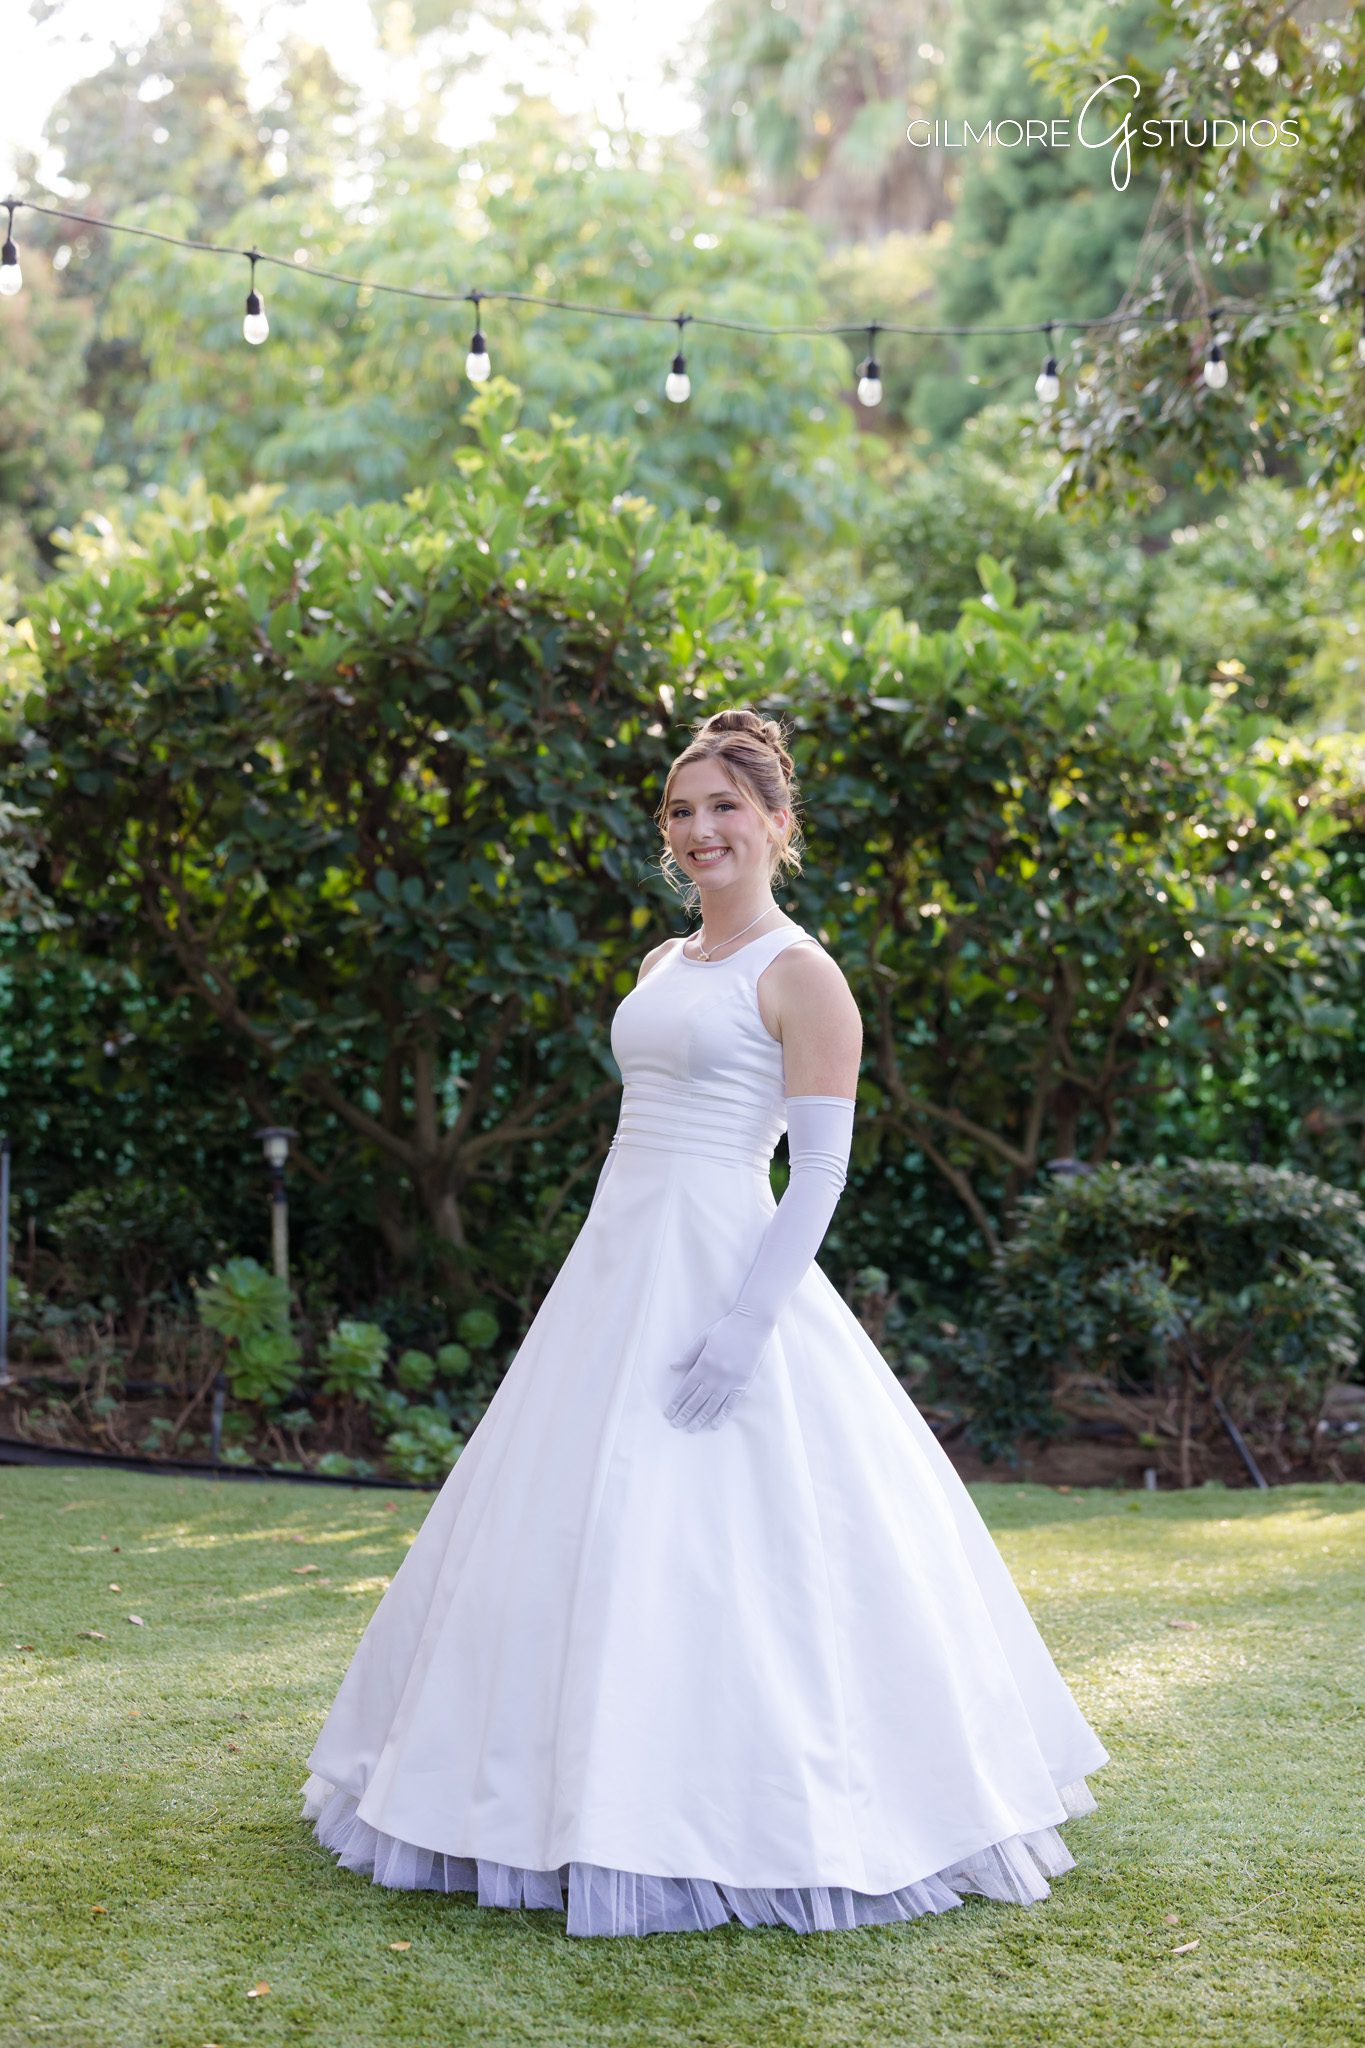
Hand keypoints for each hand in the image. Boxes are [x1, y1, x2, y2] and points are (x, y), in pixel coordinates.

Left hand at [663, 1308, 772, 1431]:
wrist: (752, 1325)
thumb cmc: (726, 1328)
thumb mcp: (703, 1337)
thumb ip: (688, 1354)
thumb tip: (673, 1366)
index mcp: (703, 1364)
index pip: (686, 1388)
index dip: (676, 1402)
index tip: (669, 1413)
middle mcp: (715, 1376)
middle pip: (696, 1400)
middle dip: (684, 1414)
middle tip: (675, 1424)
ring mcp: (729, 1382)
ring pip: (711, 1405)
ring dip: (700, 1418)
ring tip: (691, 1429)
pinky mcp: (742, 1384)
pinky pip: (730, 1404)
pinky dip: (722, 1416)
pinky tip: (714, 1425)